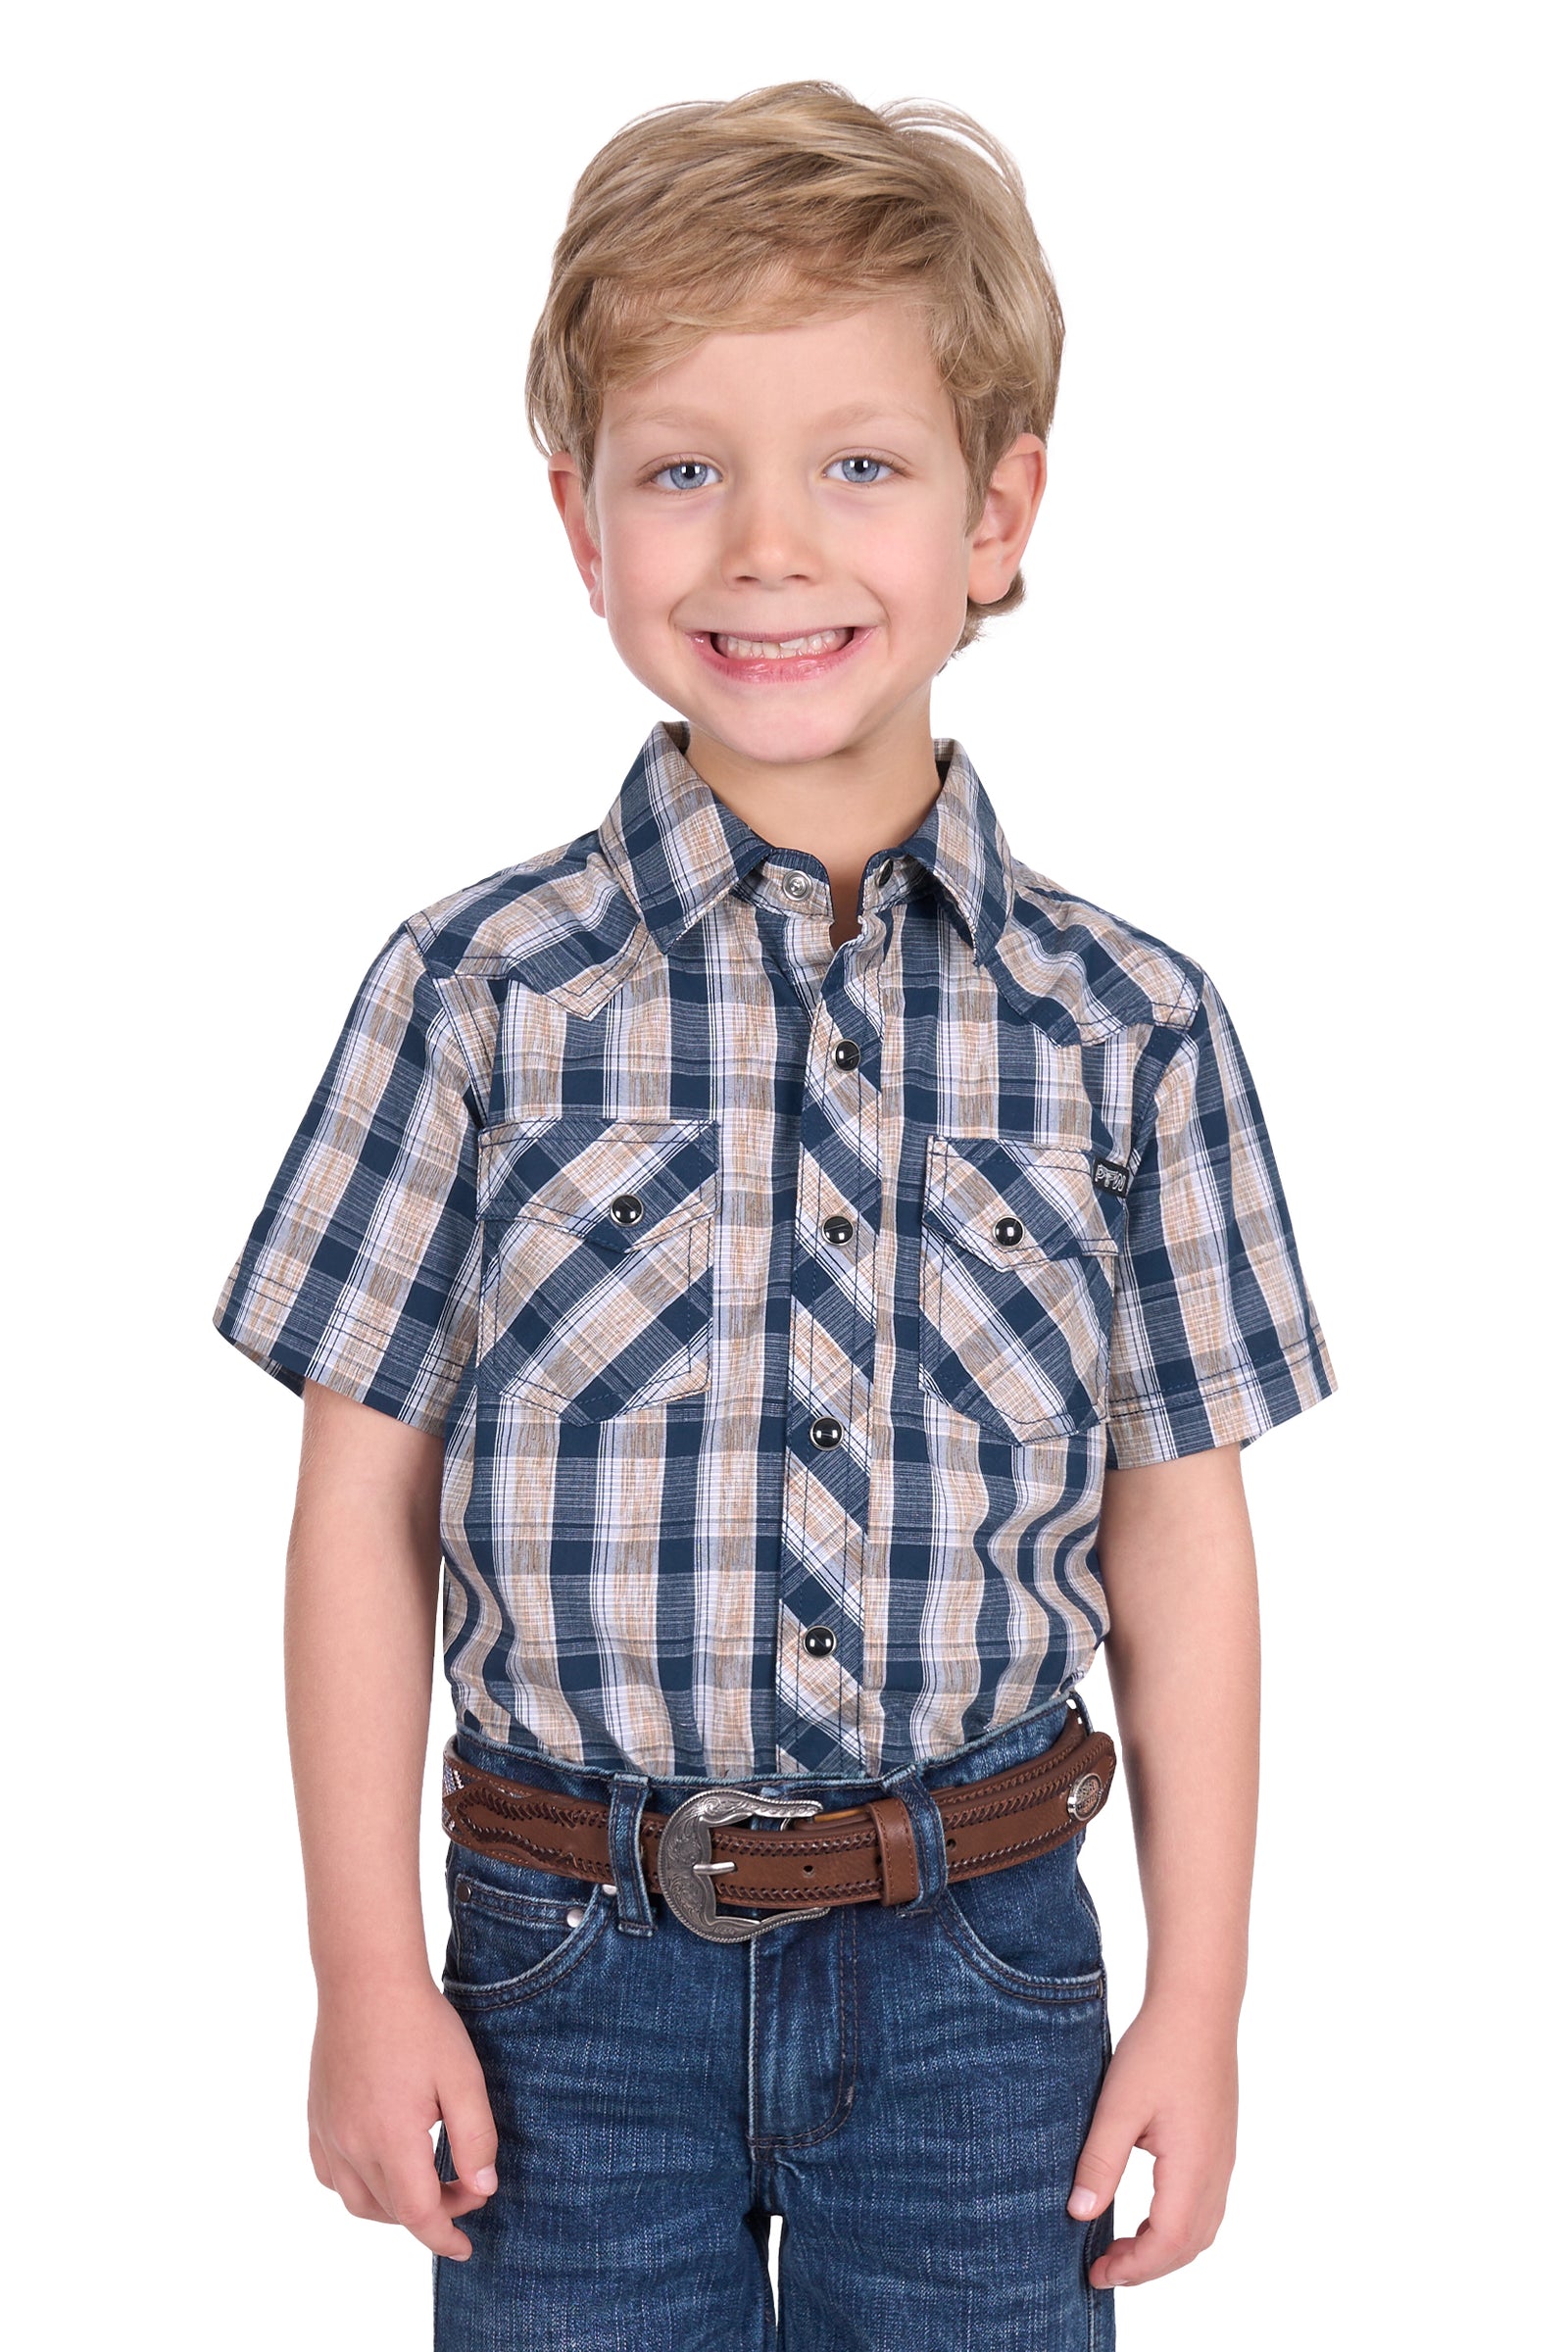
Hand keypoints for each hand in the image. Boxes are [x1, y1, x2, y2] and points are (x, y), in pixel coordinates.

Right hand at [307, 1971, 498, 2261]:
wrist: (366, 1978)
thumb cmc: (420, 2023)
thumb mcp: (463, 2076)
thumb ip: (476, 2138)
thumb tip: (483, 2189)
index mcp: (389, 2137)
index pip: (418, 2214)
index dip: (445, 2236)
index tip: (469, 2244)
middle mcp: (350, 2143)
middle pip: (391, 2211)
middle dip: (431, 2213)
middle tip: (465, 2189)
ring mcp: (327, 2132)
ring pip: (357, 2201)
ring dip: (394, 2209)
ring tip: (427, 2188)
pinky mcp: (316, 2118)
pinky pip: (332, 2176)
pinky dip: (359, 2188)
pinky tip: (382, 2169)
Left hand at [1065, 1998, 1238, 2287]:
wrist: (1198, 2006)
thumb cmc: (1158, 2049)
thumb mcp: (1118, 2106)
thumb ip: (1100, 2162)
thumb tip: (1079, 2214)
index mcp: (1193, 2167)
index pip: (1168, 2243)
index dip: (1133, 2268)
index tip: (1095, 2274)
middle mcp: (1216, 2171)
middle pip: (1189, 2245)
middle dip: (1147, 2268)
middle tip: (1102, 2269)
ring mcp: (1223, 2159)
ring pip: (1202, 2229)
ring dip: (1165, 2250)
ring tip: (1122, 2249)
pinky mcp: (1219, 2145)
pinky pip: (1205, 2206)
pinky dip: (1178, 2227)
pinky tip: (1148, 2216)